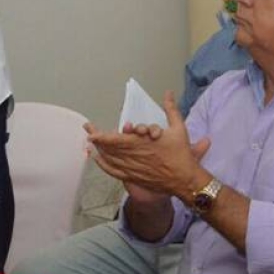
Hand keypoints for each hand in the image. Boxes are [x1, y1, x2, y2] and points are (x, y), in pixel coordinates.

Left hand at [85, 92, 210, 198]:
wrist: (185, 180)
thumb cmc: (181, 155)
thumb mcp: (179, 128)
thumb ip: (171, 109)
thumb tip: (168, 93)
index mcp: (143, 143)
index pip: (116, 139)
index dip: (102, 136)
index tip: (92, 131)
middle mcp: (135, 156)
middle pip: (109, 148)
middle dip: (97, 139)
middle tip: (89, 131)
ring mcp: (133, 168)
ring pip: (110, 159)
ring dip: (100, 150)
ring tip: (92, 143)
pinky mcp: (134, 177)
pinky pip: (114, 172)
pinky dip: (105, 165)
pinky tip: (98, 159)